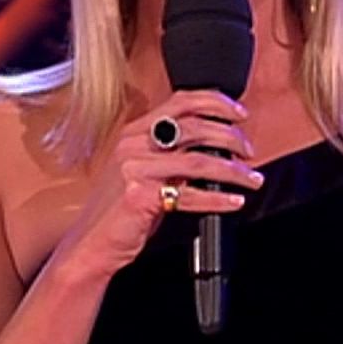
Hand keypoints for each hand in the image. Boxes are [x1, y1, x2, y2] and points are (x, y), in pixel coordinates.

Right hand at [56, 90, 263, 279]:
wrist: (91, 242)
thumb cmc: (121, 209)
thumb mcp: (144, 170)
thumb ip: (172, 154)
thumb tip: (217, 145)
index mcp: (134, 131)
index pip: (180, 101)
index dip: (215, 102)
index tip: (240, 113)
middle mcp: (133, 144)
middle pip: (194, 127)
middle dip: (231, 136)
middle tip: (249, 151)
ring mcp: (135, 169)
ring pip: (199, 160)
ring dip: (233, 170)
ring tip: (251, 179)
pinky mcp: (140, 195)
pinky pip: (190, 194)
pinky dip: (218, 198)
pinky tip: (234, 202)